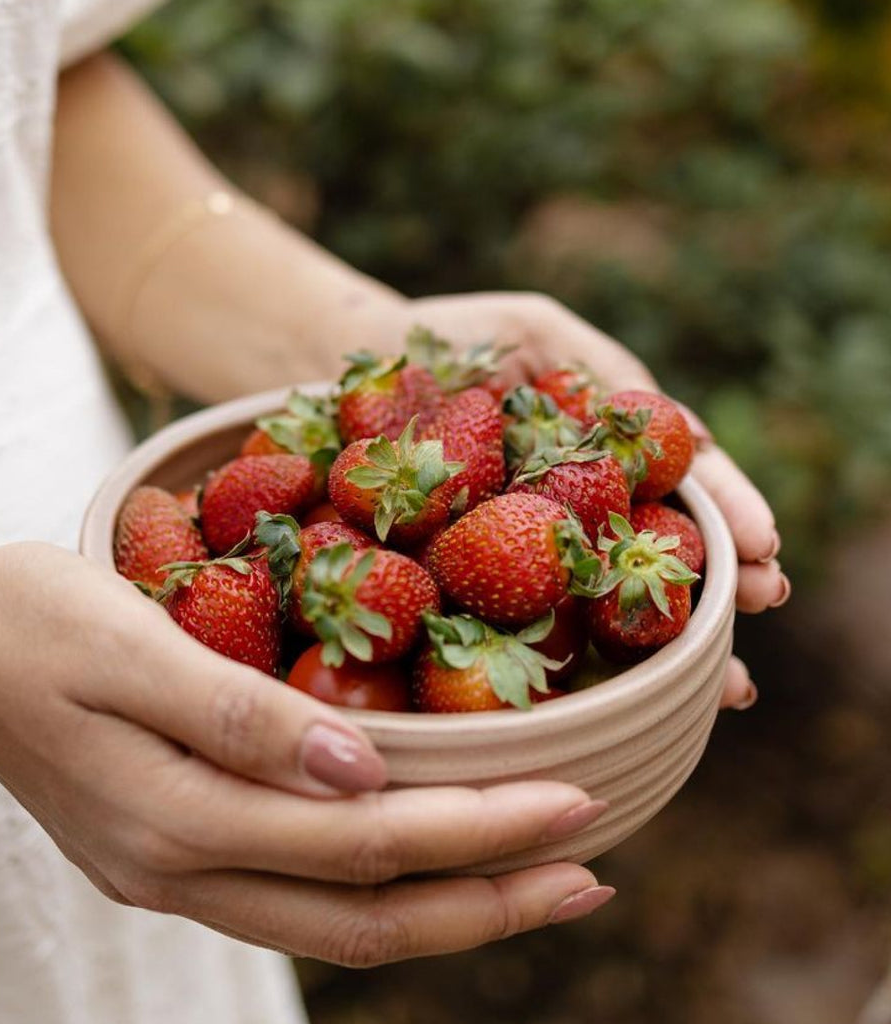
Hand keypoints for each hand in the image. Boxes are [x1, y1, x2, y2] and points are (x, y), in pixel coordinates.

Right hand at [0, 542, 614, 964]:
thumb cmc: (32, 619)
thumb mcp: (125, 641)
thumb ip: (236, 712)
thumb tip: (357, 770)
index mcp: (174, 815)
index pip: (363, 844)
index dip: (477, 830)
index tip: (575, 800)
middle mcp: (181, 867)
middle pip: (364, 913)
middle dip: (488, 897)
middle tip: (591, 871)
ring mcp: (175, 872)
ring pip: (338, 924)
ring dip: (447, 907)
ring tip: (540, 882)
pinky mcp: (175, 849)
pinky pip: (302, 896)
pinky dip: (384, 886)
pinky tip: (431, 858)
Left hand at [386, 292, 788, 710]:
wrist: (337, 365)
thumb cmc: (445, 342)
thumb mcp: (540, 337)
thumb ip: (610, 377)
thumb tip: (694, 434)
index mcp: (590, 467)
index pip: (672, 499)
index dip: (725, 523)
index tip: (768, 554)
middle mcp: (561, 520)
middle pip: (648, 567)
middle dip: (713, 600)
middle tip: (762, 621)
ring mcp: (510, 559)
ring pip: (594, 612)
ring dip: (664, 648)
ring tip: (724, 685)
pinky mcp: (451, 587)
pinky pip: (503, 629)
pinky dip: (556, 665)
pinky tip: (604, 697)